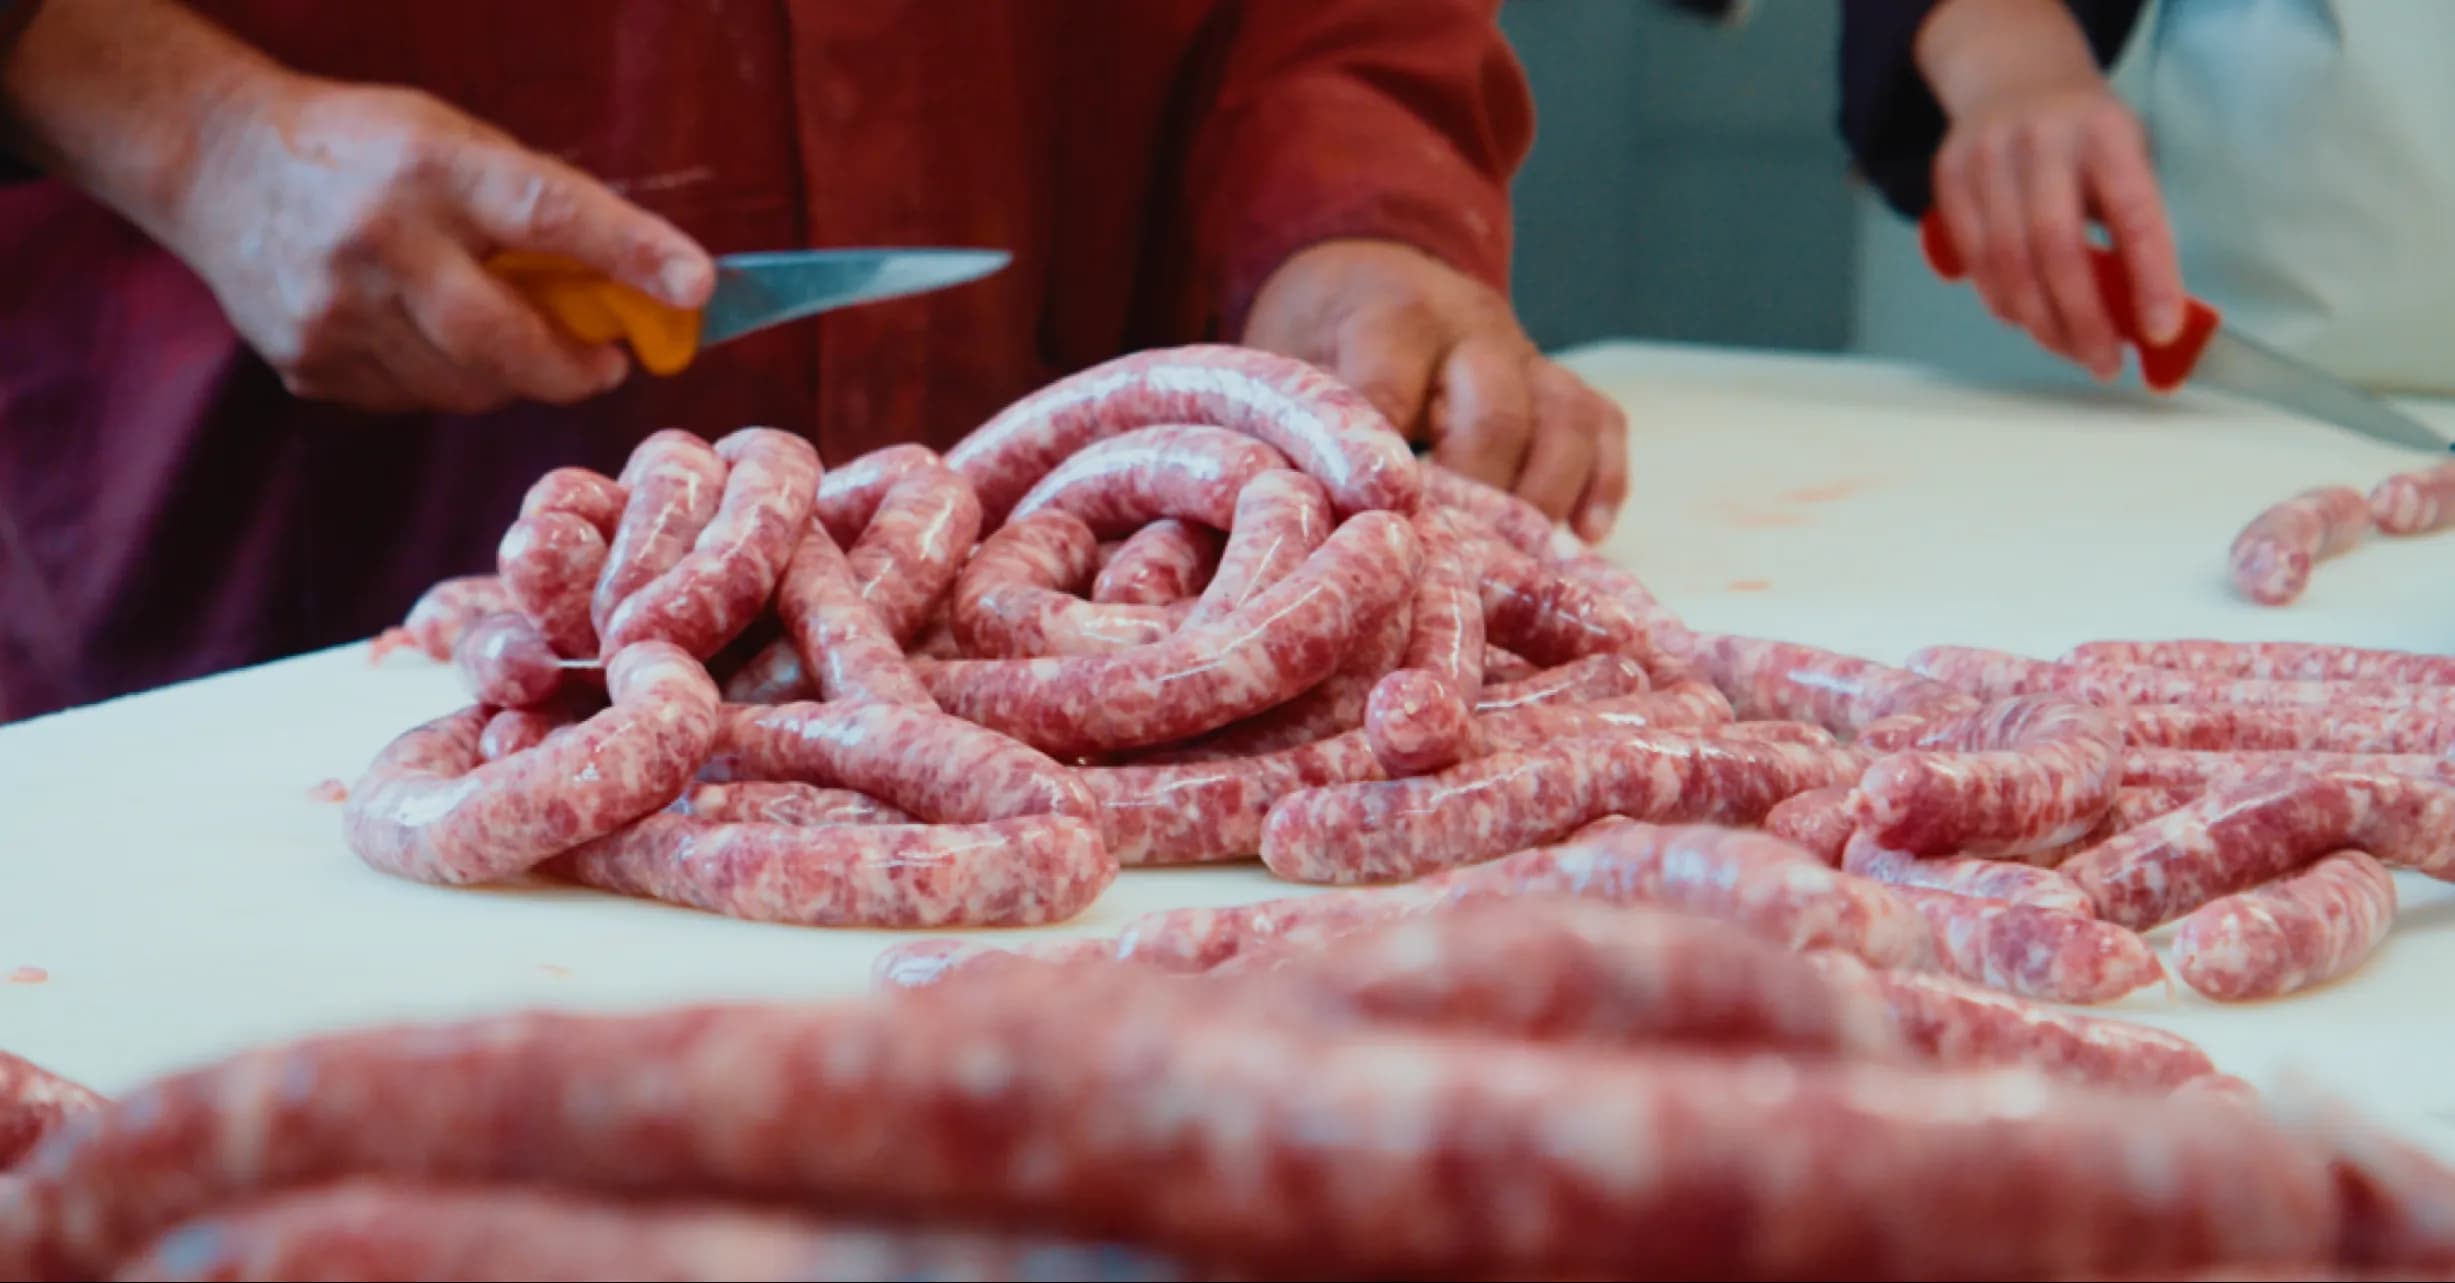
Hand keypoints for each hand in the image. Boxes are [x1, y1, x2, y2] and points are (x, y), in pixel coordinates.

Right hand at [164, 75, 713, 413]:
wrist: (215, 164)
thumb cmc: (367, 151)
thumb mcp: (454, 143)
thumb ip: (538, 209)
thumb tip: (646, 283)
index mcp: (427, 168)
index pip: (546, 213)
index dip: (630, 253)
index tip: (694, 287)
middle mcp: (377, 241)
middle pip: (504, 342)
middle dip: (574, 368)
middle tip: (607, 362)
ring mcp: (334, 312)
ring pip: (467, 387)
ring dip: (508, 373)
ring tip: (497, 327)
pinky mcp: (308, 364)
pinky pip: (416, 400)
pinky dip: (445, 379)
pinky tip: (419, 332)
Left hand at [1244, 239, 1628, 541]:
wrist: (1366, 262)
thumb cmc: (1315, 334)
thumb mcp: (1281, 357)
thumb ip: (1292, 426)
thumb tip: (1293, 519)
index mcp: (1388, 314)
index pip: (1392, 391)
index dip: (1383, 465)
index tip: (1379, 524)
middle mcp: (1470, 328)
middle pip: (1497, 413)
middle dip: (1478, 496)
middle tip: (1451, 567)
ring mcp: (1523, 353)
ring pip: (1565, 419)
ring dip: (1545, 498)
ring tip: (1520, 564)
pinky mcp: (1556, 379)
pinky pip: (1601, 422)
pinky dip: (1601, 480)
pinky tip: (1586, 534)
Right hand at [1919, 0, 2183, 379]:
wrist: (2014, 76)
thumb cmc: (2086, 134)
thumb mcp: (2127, 159)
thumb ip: (2131, 227)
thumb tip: (2140, 318)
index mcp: (2105, 132)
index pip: (2132, 213)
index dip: (2149, 278)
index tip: (2160, 333)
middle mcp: (2042, 139)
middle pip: (2054, 248)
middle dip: (2081, 319)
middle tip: (2103, 364)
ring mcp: (1986, 156)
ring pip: (2006, 261)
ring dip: (2039, 320)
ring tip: (2069, 348)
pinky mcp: (1948, 176)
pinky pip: (1972, 258)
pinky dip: (2001, 299)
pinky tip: (2027, 317)